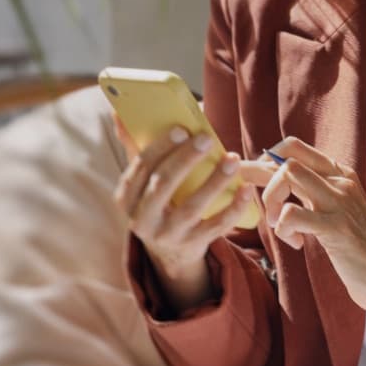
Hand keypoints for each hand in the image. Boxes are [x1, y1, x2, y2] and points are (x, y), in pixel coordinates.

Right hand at [111, 118, 260, 280]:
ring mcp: (168, 235)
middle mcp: (143, 220)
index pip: (139, 170)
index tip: (182, 129)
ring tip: (232, 159)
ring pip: (191, 208)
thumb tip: (119, 113)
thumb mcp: (141, 181)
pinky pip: (215, 227)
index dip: (160, 149)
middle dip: (185, 160)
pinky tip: (245, 189)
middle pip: (163, 186)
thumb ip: (135, 147)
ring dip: (214, 182)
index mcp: (126, 199)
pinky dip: (233, 208)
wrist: (168, 252)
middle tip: (207, 138)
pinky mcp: (193, 245)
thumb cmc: (156, 201)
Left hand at [246, 136, 365, 321]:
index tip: (259, 183)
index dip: (266, 160)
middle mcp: (340, 181)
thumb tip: (274, 181)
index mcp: (340, 175)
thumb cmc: (359, 252)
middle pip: (287, 156)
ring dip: (271, 200)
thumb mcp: (336, 213)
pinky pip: (291, 213)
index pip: (294, 147)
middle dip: (258, 175)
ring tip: (277, 225)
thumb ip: (312, 195)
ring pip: (288, 174)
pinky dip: (283, 229)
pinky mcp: (336, 227)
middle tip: (257, 202)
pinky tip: (298, 244)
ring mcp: (340, 202)